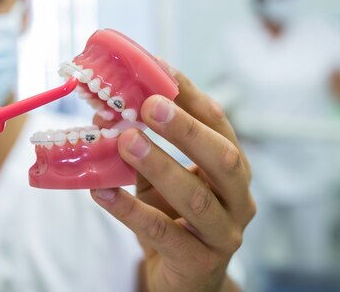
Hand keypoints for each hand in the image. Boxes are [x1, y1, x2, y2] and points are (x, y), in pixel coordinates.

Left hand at [91, 70, 254, 291]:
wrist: (186, 281)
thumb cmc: (175, 219)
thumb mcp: (160, 178)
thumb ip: (142, 146)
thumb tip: (105, 111)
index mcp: (233, 169)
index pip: (218, 123)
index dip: (190, 94)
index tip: (159, 68)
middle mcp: (239, 199)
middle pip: (222, 158)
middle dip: (186, 128)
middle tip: (149, 104)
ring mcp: (224, 233)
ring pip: (196, 197)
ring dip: (159, 165)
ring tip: (125, 141)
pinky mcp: (199, 262)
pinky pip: (163, 232)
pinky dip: (129, 210)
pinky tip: (100, 192)